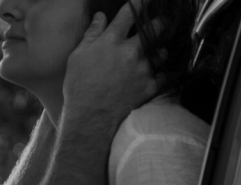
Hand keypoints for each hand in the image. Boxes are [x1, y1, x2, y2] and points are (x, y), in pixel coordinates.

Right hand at [63, 2, 162, 126]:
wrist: (90, 118)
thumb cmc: (79, 87)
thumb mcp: (78, 57)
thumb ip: (91, 34)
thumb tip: (100, 17)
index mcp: (111, 40)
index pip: (129, 13)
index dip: (140, 3)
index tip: (146, 0)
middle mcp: (130, 51)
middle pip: (154, 28)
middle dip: (157, 24)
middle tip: (156, 26)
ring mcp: (143, 69)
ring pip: (161, 52)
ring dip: (158, 51)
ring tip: (152, 56)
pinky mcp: (150, 86)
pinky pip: (163, 75)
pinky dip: (160, 74)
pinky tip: (155, 75)